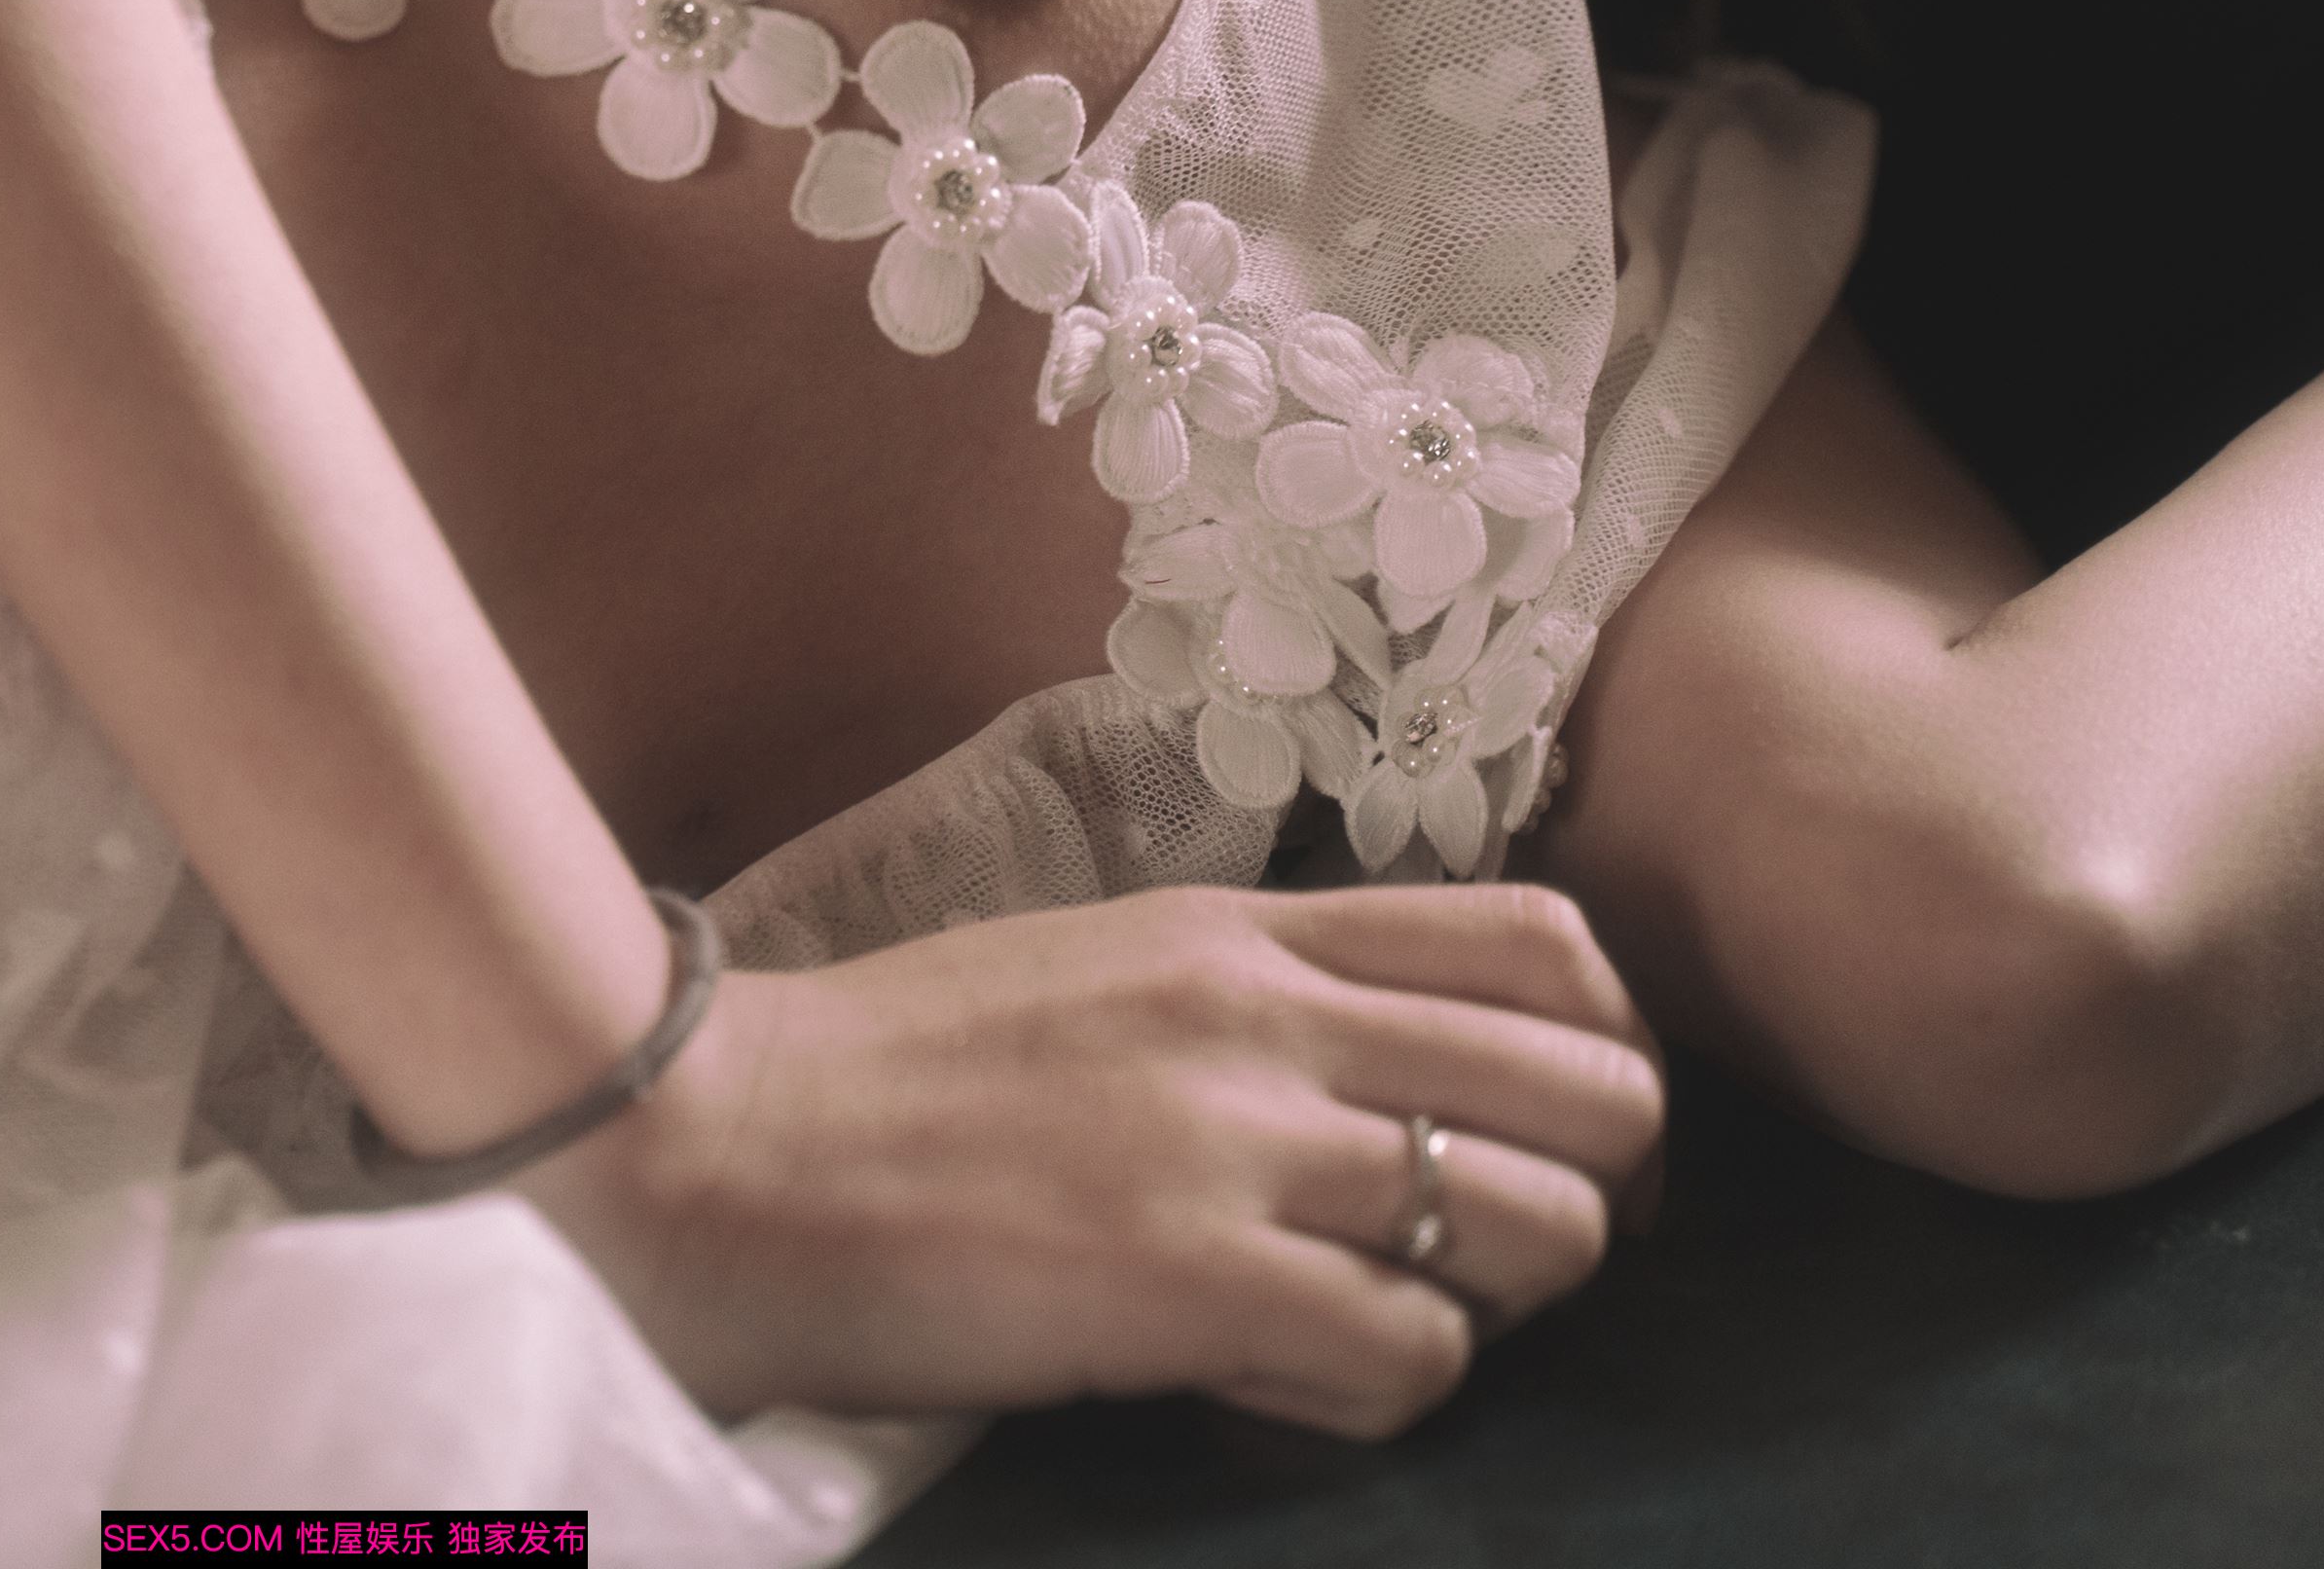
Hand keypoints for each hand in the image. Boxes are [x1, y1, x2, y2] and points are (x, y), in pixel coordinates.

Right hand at [521, 883, 1663, 1436]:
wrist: (719, 1148)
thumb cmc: (889, 1073)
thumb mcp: (1097, 965)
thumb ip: (1252, 992)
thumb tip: (1394, 1067)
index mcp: (1244, 929)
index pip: (1546, 942)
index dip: (1604, 1051)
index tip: (1556, 1134)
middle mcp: (1268, 1016)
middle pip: (1596, 1090)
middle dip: (1598, 1196)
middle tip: (1507, 1262)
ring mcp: (1237, 1144)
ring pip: (1542, 1228)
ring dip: (1502, 1305)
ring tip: (1379, 1323)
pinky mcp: (1195, 1279)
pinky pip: (1414, 1357)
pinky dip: (1377, 1393)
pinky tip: (1272, 1380)